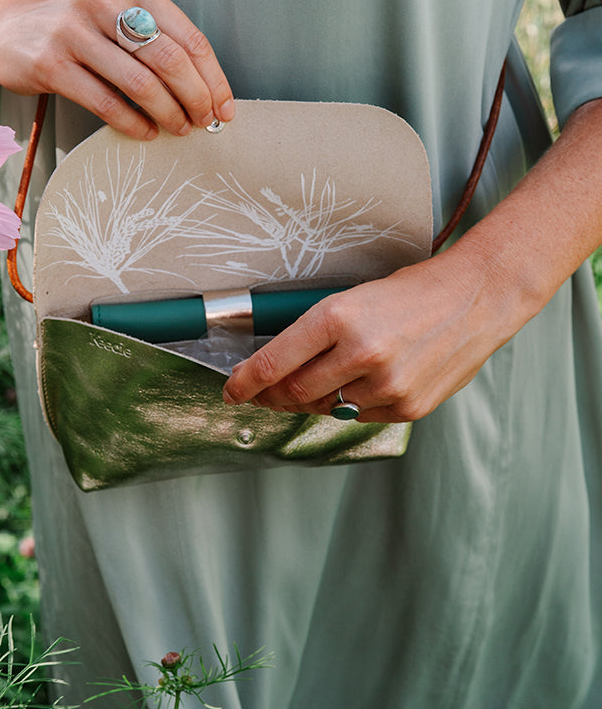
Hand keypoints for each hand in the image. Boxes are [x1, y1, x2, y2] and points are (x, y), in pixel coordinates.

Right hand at [0, 0, 233, 138]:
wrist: (7, 29)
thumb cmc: (79, 33)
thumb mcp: (120, 21)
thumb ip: (159, 47)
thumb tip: (208, 96)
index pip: (189, 38)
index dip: (213, 79)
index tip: (224, 109)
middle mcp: (105, 2)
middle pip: (170, 60)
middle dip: (196, 99)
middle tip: (204, 123)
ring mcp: (74, 33)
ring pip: (140, 83)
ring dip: (168, 114)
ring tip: (179, 129)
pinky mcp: (52, 65)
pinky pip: (106, 103)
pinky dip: (134, 124)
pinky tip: (147, 132)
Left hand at [221, 252, 521, 423]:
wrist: (477, 297)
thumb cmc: (412, 291)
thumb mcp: (352, 298)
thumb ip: (315, 337)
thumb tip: (277, 369)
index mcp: (338, 317)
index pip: (273, 363)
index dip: (244, 382)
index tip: (232, 390)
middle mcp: (360, 354)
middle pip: (292, 393)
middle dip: (270, 396)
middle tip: (263, 392)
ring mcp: (386, 385)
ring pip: (325, 408)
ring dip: (311, 400)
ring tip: (318, 381)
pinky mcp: (407, 407)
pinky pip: (358, 416)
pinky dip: (347, 405)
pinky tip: (356, 385)